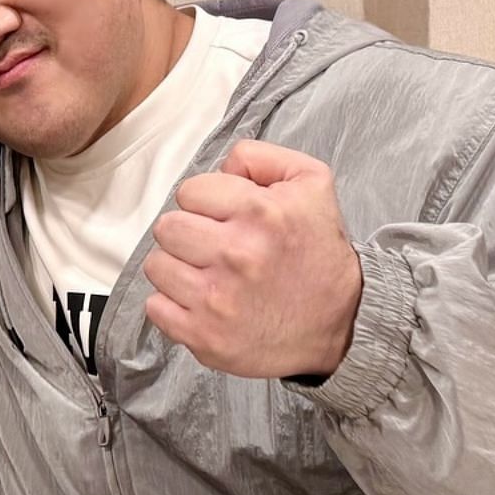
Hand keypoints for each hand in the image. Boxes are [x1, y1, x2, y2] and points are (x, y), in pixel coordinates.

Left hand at [143, 140, 362, 378]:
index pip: (190, 191)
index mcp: (260, 212)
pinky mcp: (204, 335)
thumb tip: (222, 167)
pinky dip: (173, 305)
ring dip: (178, 268)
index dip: (206, 202)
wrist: (340, 325)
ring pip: (157, 265)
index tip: (225, 218)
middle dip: (188, 233)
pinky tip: (202, 302)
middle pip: (167, 226)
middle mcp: (236, 254)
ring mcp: (216, 299)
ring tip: (208, 274)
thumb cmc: (318, 253)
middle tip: (213, 246)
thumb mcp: (311, 184)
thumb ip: (262, 158)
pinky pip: (155, 307)